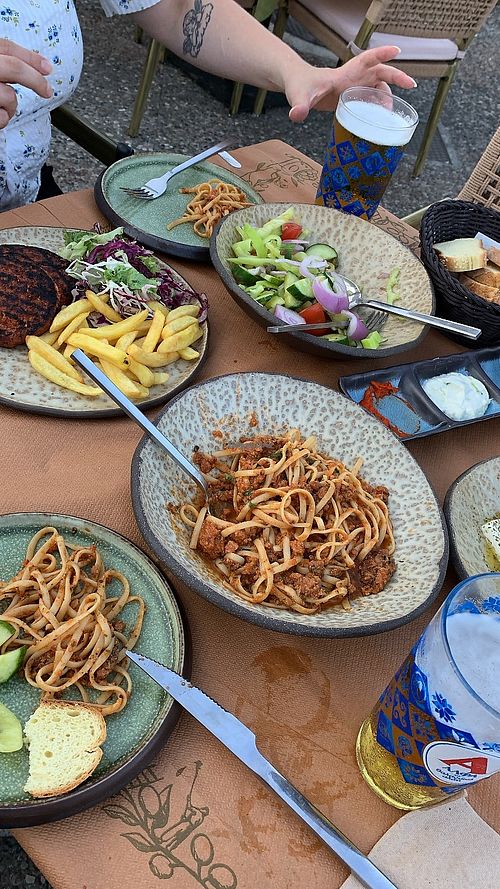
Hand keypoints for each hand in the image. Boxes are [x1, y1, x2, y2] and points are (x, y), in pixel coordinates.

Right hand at [0, 38, 52, 127]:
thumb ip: (4, 66)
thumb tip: (31, 69)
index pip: (6, 47)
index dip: (30, 57)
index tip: (47, 67)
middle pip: (14, 67)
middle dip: (35, 80)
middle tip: (47, 91)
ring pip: (9, 96)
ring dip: (11, 107)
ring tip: (1, 107)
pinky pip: (2, 117)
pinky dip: (3, 120)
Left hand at [286, 46, 416, 122]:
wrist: (297, 87)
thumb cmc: (299, 86)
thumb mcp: (299, 96)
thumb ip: (299, 106)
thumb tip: (296, 115)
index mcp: (344, 74)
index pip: (366, 59)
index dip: (381, 54)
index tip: (397, 51)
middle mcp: (353, 79)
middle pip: (380, 74)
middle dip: (396, 77)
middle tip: (411, 85)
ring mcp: (353, 88)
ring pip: (377, 89)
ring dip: (387, 98)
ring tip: (391, 114)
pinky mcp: (351, 98)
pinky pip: (370, 101)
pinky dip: (377, 108)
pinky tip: (380, 119)